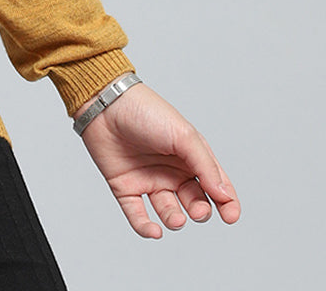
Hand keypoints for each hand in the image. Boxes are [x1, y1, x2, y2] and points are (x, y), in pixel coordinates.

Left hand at [78, 83, 240, 238]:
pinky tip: (154, 231)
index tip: (230, 216)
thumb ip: (205, 165)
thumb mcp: (183, 134)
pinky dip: (146, 228)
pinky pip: (137, 215)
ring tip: (176, 219)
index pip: (215, 184)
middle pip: (194, 201)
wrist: (104, 103)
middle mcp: (171, 170)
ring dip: (175, 220)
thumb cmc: (145, 111)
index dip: (227, 203)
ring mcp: (148, 179)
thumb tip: (223, 194)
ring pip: (168, 211)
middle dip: (200, 211)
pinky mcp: (125, 187)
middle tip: (197, 211)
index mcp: (189, 156)